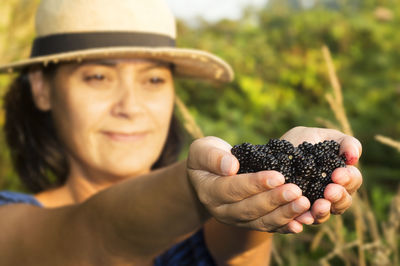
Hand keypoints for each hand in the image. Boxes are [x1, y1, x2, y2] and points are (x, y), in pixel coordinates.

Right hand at [187, 136, 309, 233]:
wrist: (211, 173)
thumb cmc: (209, 156)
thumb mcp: (203, 149)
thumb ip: (213, 157)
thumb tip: (231, 167)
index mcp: (209, 192)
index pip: (232, 190)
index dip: (255, 184)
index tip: (277, 176)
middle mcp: (222, 212)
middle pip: (250, 209)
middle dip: (274, 200)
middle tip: (296, 191)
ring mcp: (238, 220)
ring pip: (262, 221)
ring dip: (285, 214)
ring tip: (304, 203)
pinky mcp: (251, 223)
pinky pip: (270, 227)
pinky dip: (287, 225)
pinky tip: (303, 220)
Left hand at [281, 126, 362, 223]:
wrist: (270, 153)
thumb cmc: (300, 141)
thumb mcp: (321, 136)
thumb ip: (344, 142)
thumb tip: (354, 157)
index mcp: (341, 175)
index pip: (352, 181)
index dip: (349, 179)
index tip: (337, 174)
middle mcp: (330, 193)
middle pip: (343, 201)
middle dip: (339, 197)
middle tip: (330, 191)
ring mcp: (313, 204)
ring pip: (324, 214)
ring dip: (324, 211)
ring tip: (319, 206)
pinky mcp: (296, 212)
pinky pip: (301, 220)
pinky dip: (303, 220)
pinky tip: (300, 218)